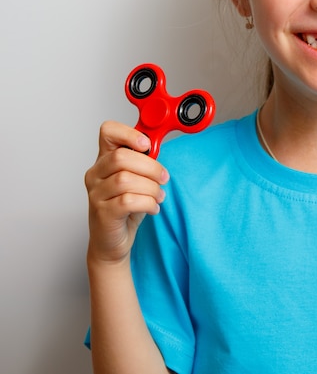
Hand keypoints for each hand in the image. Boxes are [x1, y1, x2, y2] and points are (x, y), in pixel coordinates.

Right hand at [85, 121, 168, 265]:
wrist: (112, 241)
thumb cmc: (126, 208)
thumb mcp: (136, 179)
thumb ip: (143, 161)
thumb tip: (157, 146)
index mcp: (104, 159)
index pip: (107, 132)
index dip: (128, 133)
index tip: (147, 144)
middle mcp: (95, 174)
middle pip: (122, 158)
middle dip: (150, 167)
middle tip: (163, 178)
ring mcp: (96, 194)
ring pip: (126, 180)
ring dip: (151, 188)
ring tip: (158, 196)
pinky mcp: (102, 213)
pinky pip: (128, 201)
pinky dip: (147, 203)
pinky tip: (152, 207)